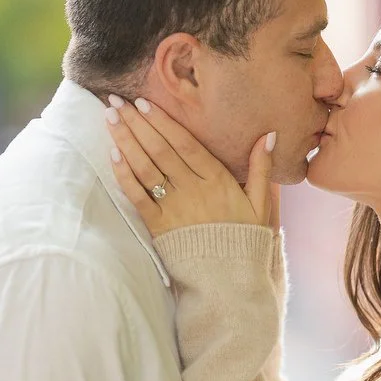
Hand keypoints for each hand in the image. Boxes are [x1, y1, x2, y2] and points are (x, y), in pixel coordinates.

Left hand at [104, 95, 281, 237]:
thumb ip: (261, 167)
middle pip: (160, 150)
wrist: (229, 280)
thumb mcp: (261, 203)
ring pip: (145, 167)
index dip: (163, 122)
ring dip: (125, 141)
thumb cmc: (245, 239)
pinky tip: (113, 154)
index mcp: (217, 181)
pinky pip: (137, 196)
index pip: (185, 144)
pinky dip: (124, 174)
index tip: (144, 102)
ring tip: (109, 118)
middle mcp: (193, 190)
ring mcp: (174, 208)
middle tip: (116, 101)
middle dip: (136, 123)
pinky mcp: (158, 226)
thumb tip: (270, 135)